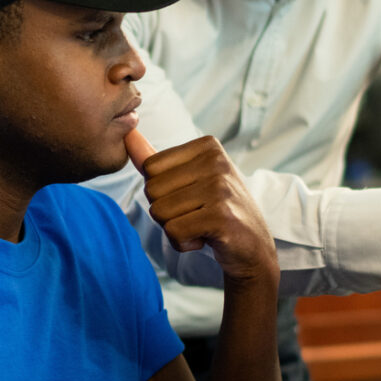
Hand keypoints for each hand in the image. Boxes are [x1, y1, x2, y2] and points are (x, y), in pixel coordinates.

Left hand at [125, 129, 276, 284]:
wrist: (252, 247)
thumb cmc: (216, 210)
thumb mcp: (188, 179)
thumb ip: (155, 159)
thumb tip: (127, 133)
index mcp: (208, 145)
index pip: (150, 167)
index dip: (160, 191)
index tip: (189, 197)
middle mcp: (216, 161)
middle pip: (152, 189)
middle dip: (165, 211)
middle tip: (195, 214)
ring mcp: (220, 188)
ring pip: (159, 212)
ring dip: (174, 229)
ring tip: (201, 226)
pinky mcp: (221, 217)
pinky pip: (173, 231)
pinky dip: (182, 243)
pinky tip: (205, 239)